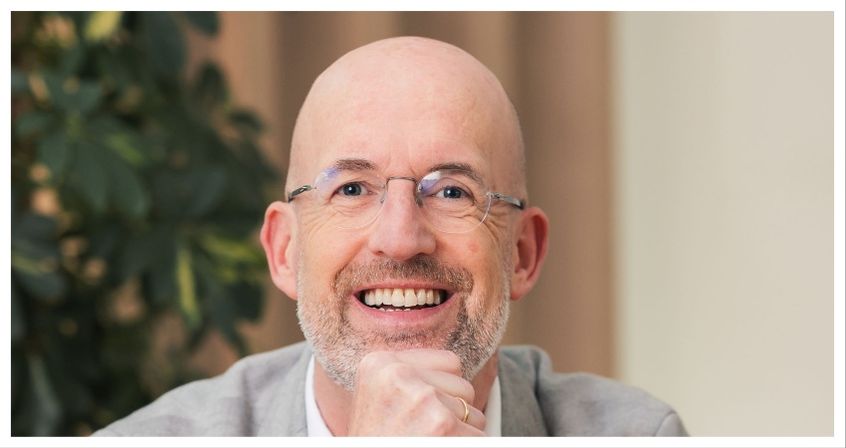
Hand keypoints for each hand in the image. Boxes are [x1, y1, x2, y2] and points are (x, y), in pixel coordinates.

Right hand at [346, 349, 485, 435]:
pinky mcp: (442, 424)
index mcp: (379, 363)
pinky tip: (438, 447)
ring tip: (426, 440)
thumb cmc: (376, 440)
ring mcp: (422, 398)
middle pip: (462, 385)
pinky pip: (480, 433)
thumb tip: (453, 367)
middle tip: (420, 431)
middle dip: (452, 412)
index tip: (419, 411)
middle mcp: (398, 375)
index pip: (449, 362)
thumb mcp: (377, 398)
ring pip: (473, 411)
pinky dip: (467, 444)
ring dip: (459, 432)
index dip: (443, 392)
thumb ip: (408, 376)